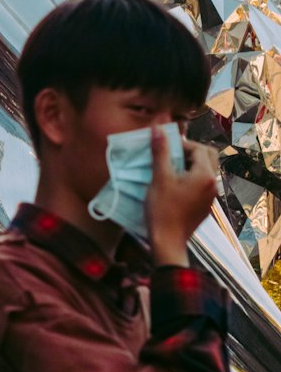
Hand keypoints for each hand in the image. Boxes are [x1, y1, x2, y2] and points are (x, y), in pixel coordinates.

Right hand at [146, 129, 218, 265]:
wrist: (168, 242)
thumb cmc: (162, 210)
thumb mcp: (159, 178)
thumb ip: (161, 152)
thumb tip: (158, 129)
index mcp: (205, 175)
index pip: (198, 148)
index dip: (181, 145)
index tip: (165, 149)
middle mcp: (214, 183)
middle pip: (208, 156)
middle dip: (190, 152)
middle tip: (171, 155)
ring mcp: (211, 195)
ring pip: (206, 170)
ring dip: (190, 164)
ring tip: (171, 169)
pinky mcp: (205, 205)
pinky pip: (203, 183)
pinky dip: (191, 177)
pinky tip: (174, 185)